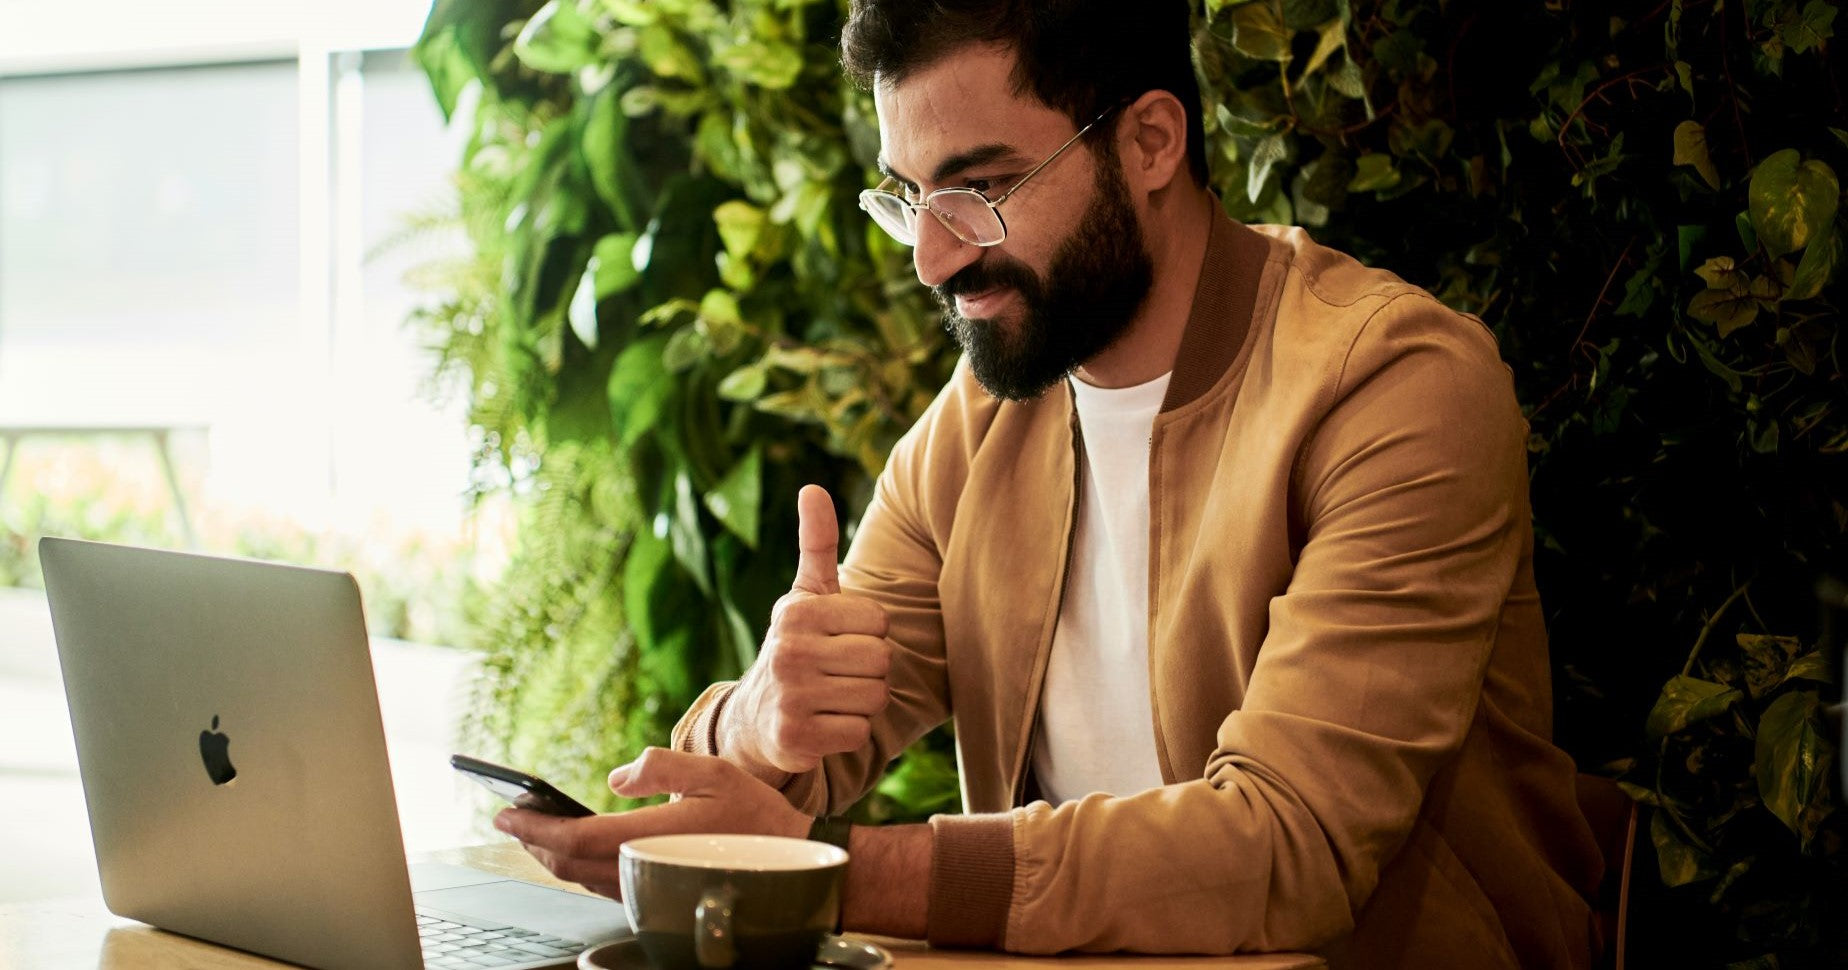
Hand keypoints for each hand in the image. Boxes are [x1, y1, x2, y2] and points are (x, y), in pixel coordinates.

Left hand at [494, 748, 811, 899]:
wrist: (790, 863)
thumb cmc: (755, 816)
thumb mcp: (713, 772)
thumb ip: (661, 767)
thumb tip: (616, 777)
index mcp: (651, 838)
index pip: (574, 839)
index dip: (533, 828)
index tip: (505, 813)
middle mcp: (643, 869)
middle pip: (568, 864)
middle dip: (534, 841)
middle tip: (511, 818)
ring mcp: (648, 887)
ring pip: (581, 878)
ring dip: (552, 855)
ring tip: (536, 829)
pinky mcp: (656, 894)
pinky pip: (602, 884)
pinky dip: (577, 866)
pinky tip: (574, 849)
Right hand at [723, 484, 891, 777]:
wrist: (755, 718)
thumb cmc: (797, 646)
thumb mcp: (805, 595)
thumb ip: (817, 544)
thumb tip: (813, 487)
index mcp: (796, 611)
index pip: (879, 621)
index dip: (869, 634)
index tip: (839, 640)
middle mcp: (788, 651)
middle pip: (881, 660)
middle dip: (870, 670)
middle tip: (839, 673)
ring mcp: (789, 696)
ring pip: (875, 697)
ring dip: (862, 703)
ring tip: (832, 697)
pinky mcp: (794, 738)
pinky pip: (859, 733)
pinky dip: (849, 733)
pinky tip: (824, 724)